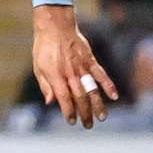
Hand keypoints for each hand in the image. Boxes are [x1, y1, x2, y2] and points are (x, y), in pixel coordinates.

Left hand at [31, 5, 117, 128]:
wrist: (55, 27)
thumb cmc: (44, 48)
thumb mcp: (38, 67)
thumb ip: (46, 85)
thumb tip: (50, 102)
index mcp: (55, 76)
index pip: (64, 98)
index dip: (68, 111)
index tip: (71, 121)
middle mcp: (70, 73)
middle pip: (80, 97)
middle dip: (84, 113)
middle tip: (88, 125)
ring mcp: (82, 67)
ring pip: (92, 89)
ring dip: (98, 104)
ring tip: (102, 117)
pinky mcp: (90, 60)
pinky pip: (101, 75)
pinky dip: (108, 85)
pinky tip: (114, 96)